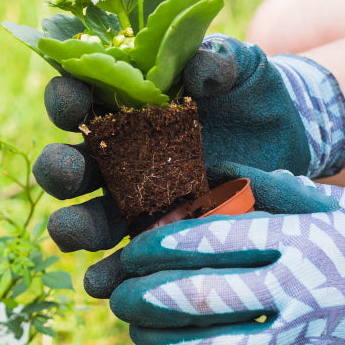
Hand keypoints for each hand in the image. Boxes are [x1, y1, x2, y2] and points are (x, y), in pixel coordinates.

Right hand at [34, 36, 344, 295]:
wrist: (286, 137)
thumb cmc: (248, 89)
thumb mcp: (239, 64)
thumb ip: (218, 58)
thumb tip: (199, 70)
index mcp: (122, 102)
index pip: (79, 97)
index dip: (67, 99)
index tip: (75, 102)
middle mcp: (115, 153)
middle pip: (69, 163)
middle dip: (59, 168)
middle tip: (67, 172)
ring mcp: (133, 200)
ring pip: (86, 217)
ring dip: (71, 227)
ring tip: (68, 234)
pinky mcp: (157, 236)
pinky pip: (125, 261)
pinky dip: (111, 275)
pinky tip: (105, 287)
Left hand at [110, 179, 344, 344]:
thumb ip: (279, 190)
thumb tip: (219, 170)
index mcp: (304, 240)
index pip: (213, 240)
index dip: (159, 245)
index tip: (129, 246)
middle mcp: (302, 293)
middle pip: (203, 297)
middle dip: (146, 297)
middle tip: (116, 295)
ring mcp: (310, 344)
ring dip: (163, 344)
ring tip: (134, 332)